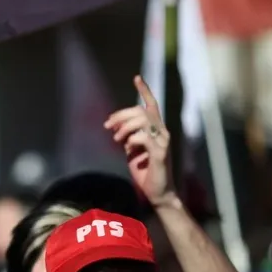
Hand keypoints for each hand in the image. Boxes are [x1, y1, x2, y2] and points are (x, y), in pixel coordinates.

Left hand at [104, 76, 171, 206]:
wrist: (157, 193)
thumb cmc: (145, 171)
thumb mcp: (133, 150)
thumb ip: (127, 137)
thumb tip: (116, 128)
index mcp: (156, 130)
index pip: (152, 105)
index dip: (145, 90)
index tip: (136, 77)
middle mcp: (162, 132)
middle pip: (141, 111)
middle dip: (121, 115)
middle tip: (107, 126)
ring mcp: (163, 142)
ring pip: (143, 121)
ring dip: (125, 127)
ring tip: (117, 139)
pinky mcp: (161, 154)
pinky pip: (145, 138)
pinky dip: (133, 140)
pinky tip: (128, 149)